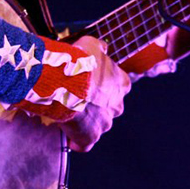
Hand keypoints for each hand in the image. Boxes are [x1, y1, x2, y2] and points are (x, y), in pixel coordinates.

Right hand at [58, 36, 130, 151]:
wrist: (67, 82)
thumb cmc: (80, 61)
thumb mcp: (92, 44)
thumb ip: (99, 47)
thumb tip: (103, 48)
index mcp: (122, 84)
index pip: (117, 87)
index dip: (102, 86)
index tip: (89, 84)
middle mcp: (117, 106)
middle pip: (109, 108)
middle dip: (96, 106)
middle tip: (77, 99)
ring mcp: (104, 124)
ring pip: (97, 126)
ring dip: (86, 122)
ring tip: (68, 115)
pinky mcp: (90, 138)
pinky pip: (84, 144)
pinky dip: (77, 142)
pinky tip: (68, 137)